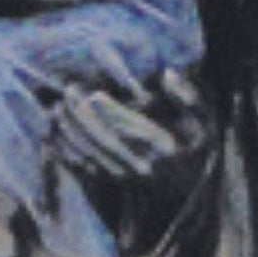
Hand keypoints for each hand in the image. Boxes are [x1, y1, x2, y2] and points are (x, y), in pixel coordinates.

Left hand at [55, 69, 211, 182]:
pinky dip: (67, 151)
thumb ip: (189, 96)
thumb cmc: (196, 141)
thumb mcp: (203, 119)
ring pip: (94, 155)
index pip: (138, 129)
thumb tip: (169, 73)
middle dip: (85, 117)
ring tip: (57, 107)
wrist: (192, 182)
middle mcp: (145, 164)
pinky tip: (54, 132)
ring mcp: (127, 175)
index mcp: (167, 146)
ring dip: (72, 132)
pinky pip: (86, 167)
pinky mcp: (114, 180)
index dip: (114, 112)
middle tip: (69, 92)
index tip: (94, 94)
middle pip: (109, 141)